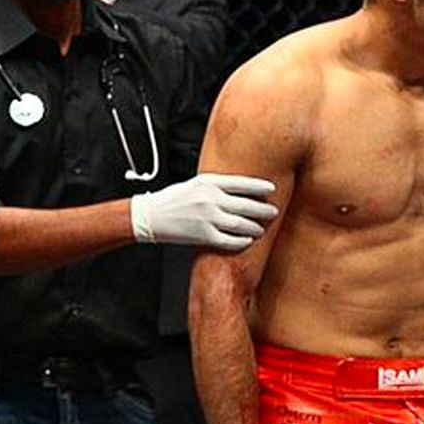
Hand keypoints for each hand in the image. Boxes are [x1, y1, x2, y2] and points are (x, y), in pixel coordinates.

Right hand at [131, 174, 277, 250]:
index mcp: (207, 182)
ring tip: (261, 228)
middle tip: (272, 212)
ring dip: (255, 227)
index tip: (270, 189)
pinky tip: (247, 240)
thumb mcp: (194, 184)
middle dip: (263, 210)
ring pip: (242, 224)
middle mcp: (210, 199)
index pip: (242, 183)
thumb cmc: (171, 199)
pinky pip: (230, 240)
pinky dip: (242, 241)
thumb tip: (241, 189)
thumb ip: (216, 185)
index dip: (260, 187)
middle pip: (247, 205)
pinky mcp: (203, 236)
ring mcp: (207, 218)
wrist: (150, 216)